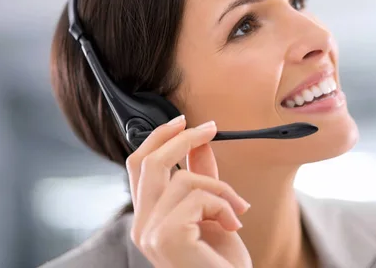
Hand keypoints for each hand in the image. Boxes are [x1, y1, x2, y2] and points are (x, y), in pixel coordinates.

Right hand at [126, 116, 251, 267]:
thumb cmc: (221, 260)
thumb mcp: (213, 210)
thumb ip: (202, 177)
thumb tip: (201, 143)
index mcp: (148, 217)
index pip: (137, 166)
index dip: (158, 138)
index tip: (184, 121)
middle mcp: (141, 225)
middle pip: (149, 163)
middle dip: (182, 138)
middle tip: (211, 129)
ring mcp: (150, 232)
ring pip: (183, 180)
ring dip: (221, 188)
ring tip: (238, 209)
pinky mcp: (167, 236)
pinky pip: (198, 197)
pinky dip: (223, 204)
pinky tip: (234, 224)